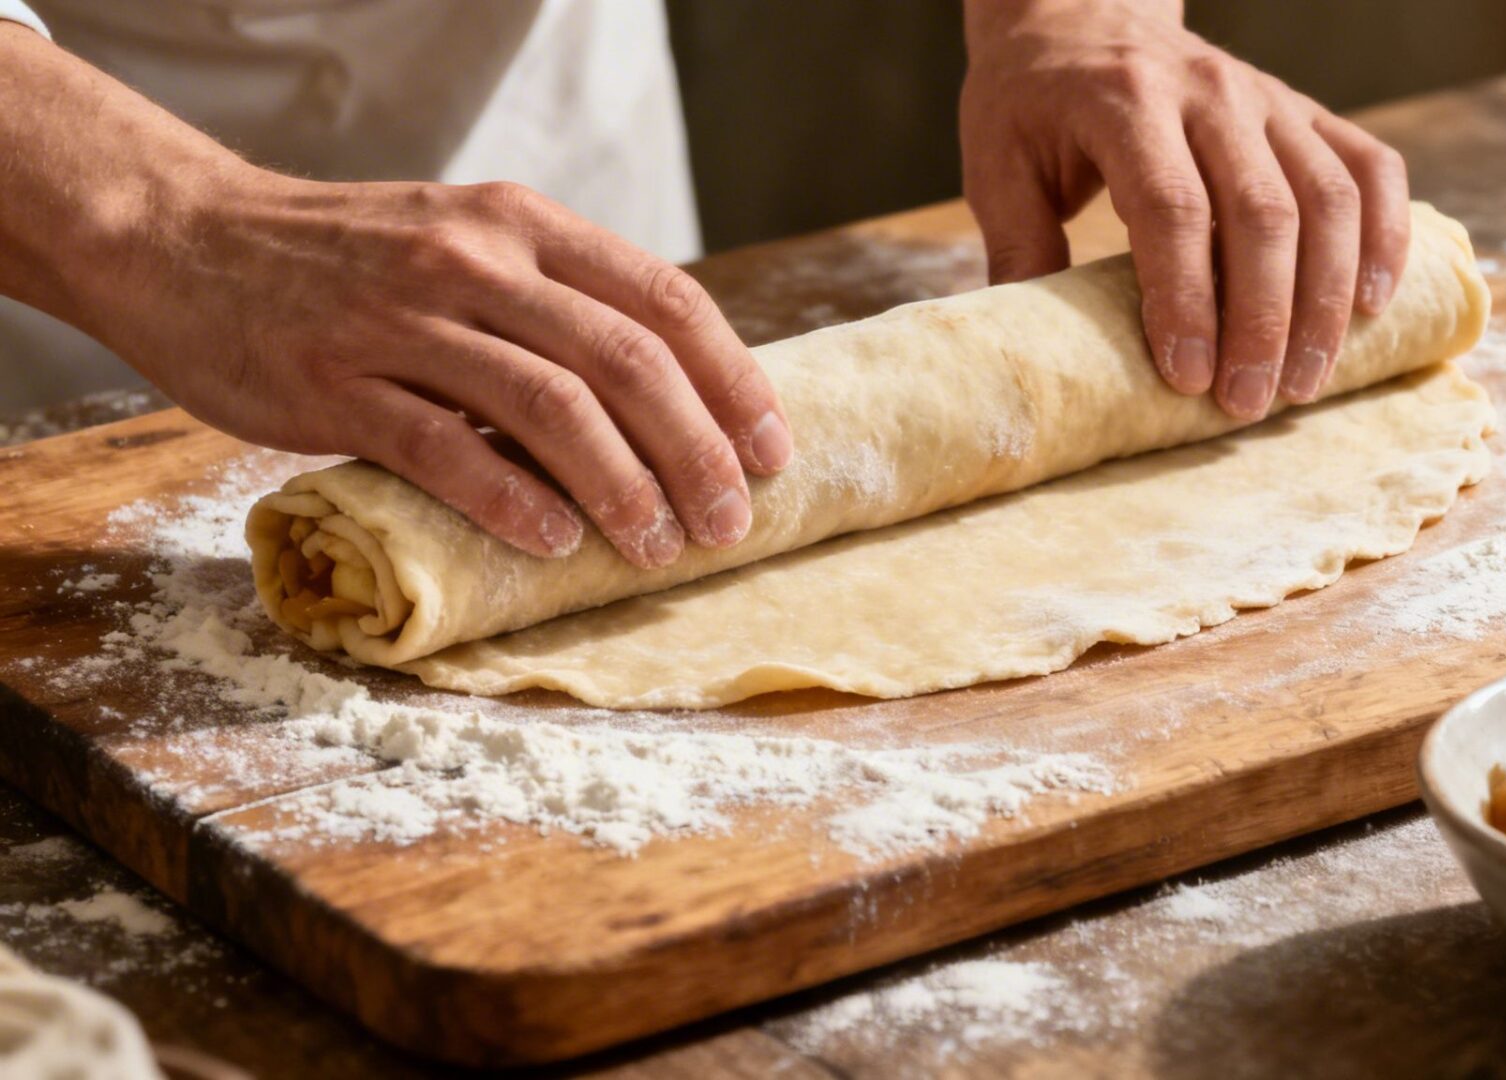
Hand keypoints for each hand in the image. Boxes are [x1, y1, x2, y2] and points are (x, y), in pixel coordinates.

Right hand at [86, 171, 793, 567]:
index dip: (734, 382)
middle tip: (730, 523)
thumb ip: (554, 300)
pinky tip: (555, 541)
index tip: (772, 451)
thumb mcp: (465, 242)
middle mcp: (475, 262)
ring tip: (659, 547)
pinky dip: (511, 501)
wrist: (183, 237)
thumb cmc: (347, 260)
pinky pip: (445, 447)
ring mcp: (404, 320)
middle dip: (697, 452)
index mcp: (523, 227)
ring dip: (624, 488)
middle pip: (627, 362)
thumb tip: (665, 395)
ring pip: (550, 409)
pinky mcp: (336, 382)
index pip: (665, 301)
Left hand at [960, 0, 1410, 417]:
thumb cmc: (1033, 102)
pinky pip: (1370, 167)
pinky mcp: (1304, 110)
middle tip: (1248, 403)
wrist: (1081, 14)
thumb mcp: (997, 165)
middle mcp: (1210, 93)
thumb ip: (1017, 249)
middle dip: (1262, 320)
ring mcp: (1267, 99)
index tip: (1187, 376)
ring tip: (1305, 382)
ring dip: (1325, 299)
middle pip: (1262, 213)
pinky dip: (1385, 236)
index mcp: (1126, 102)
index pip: (1172, 207)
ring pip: (1327, 198)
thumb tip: (1036, 355)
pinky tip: (1371, 306)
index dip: (1185, 298)